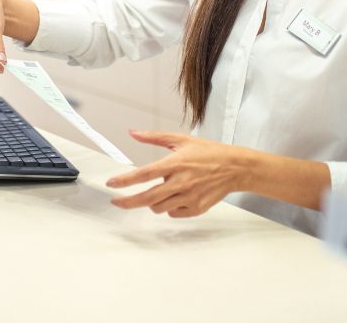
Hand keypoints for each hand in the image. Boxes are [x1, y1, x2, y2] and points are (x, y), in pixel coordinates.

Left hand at [105, 131, 250, 217]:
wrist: (235, 168)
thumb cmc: (209, 152)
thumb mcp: (181, 139)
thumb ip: (154, 137)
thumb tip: (133, 133)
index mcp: (175, 163)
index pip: (144, 174)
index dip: (125, 180)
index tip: (111, 184)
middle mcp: (181, 182)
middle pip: (147, 198)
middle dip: (128, 202)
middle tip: (117, 201)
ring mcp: (189, 197)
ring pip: (158, 208)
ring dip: (150, 203)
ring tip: (156, 192)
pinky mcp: (197, 208)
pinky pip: (173, 213)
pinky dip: (168, 207)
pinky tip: (174, 197)